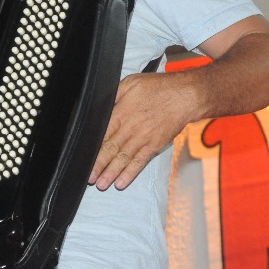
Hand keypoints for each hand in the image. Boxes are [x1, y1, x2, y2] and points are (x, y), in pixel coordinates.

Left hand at [88, 70, 197, 190]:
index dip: (92, 146)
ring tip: (101, 184)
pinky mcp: (154, 146)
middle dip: (98, 165)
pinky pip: (139, 162)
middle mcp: (130, 129)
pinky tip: (121, 183)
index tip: (82, 156)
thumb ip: (113, 95)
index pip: (102, 133)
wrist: (186, 96)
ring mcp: (143, 139)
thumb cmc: (158, 87)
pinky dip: (130, 173)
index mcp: (121, 112)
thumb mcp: (130, 83)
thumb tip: (100, 104)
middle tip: (89, 177)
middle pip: (110, 149)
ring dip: (111, 173)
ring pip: (123, 159)